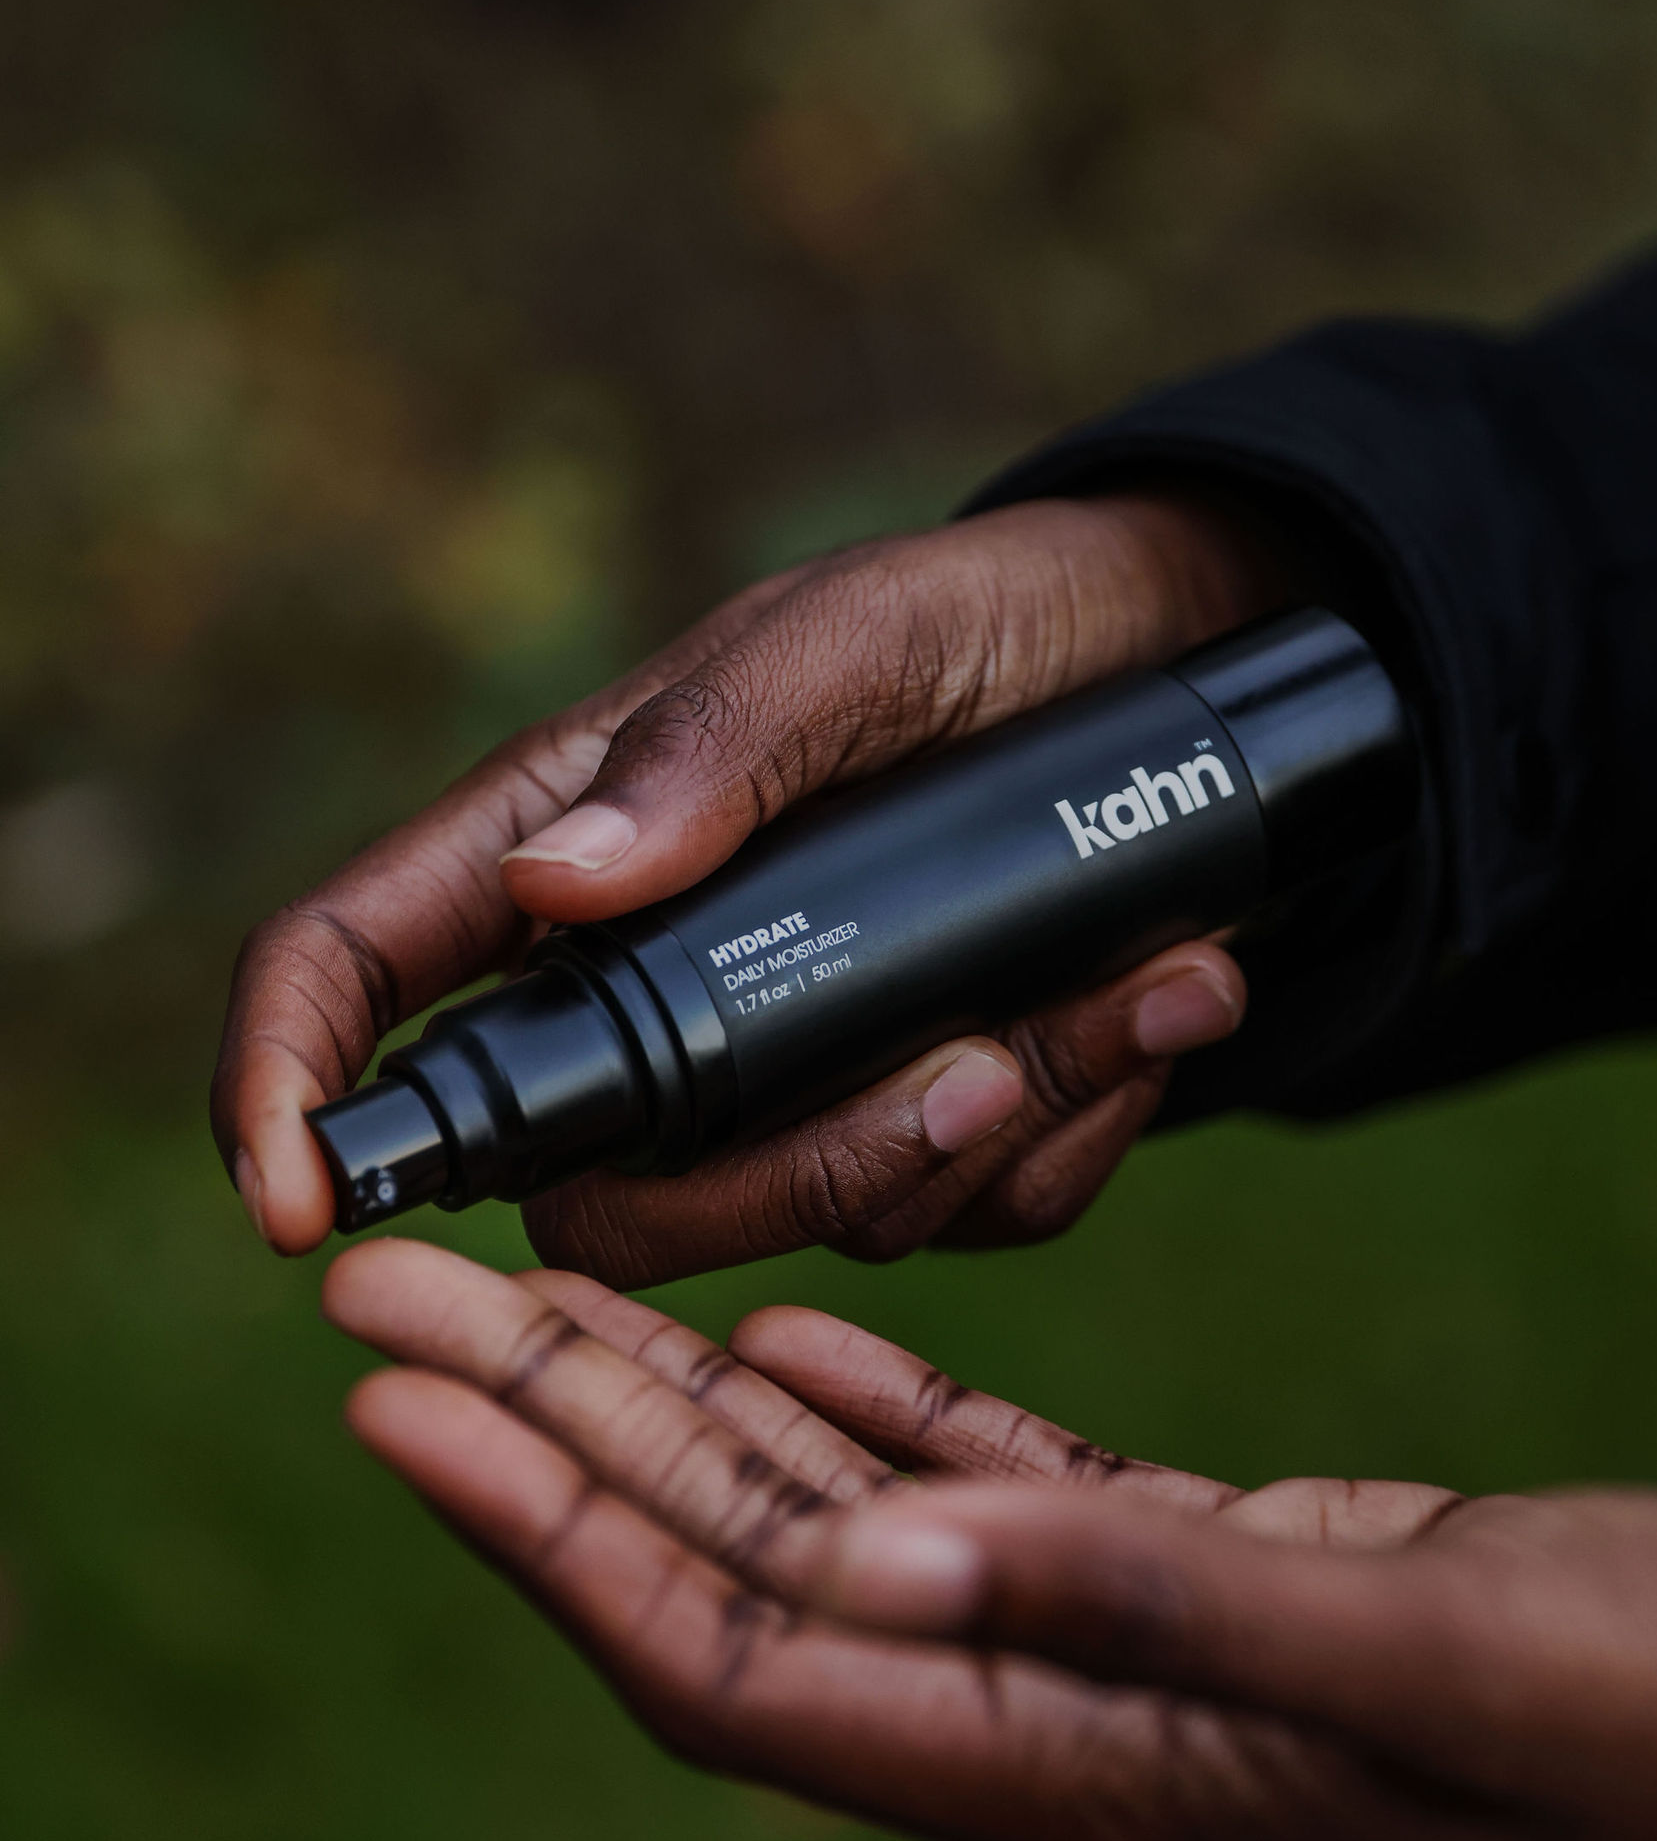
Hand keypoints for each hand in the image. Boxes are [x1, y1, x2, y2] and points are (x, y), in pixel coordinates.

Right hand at [214, 490, 1295, 1280]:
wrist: (1185, 656)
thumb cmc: (993, 616)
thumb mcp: (870, 636)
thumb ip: (725, 742)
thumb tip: (551, 887)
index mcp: (570, 839)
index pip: (358, 971)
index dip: (286, 1090)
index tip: (291, 1213)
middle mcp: (654, 982)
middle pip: (595, 1193)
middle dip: (791, 1181)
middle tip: (981, 1073)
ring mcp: (786, 1072)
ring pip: (803, 1224)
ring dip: (994, 1128)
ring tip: (1154, 985)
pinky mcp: (917, 1118)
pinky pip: (961, 1215)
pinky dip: (1078, 1129)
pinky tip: (1165, 1005)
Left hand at [328, 1241, 1656, 1840]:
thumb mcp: (1418, 1646)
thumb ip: (1147, 1598)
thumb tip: (875, 1567)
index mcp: (1088, 1771)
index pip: (737, 1657)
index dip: (549, 1536)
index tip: (395, 1408)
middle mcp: (1068, 1725)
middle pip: (741, 1569)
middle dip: (550, 1432)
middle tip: (386, 1293)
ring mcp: (1131, 1654)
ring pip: (841, 1517)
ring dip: (676, 1405)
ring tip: (529, 1292)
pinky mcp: (1210, 1575)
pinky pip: (984, 1487)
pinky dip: (870, 1405)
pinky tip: (783, 1335)